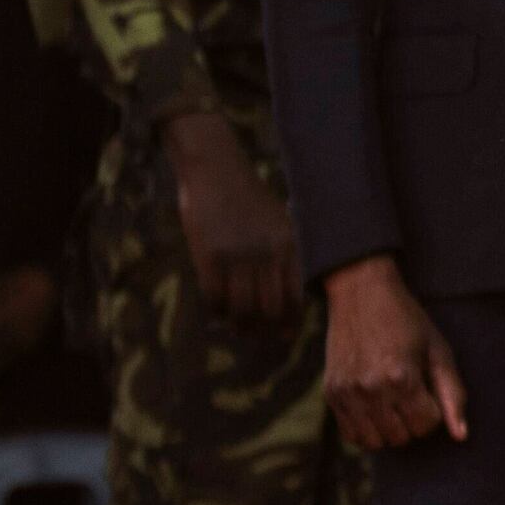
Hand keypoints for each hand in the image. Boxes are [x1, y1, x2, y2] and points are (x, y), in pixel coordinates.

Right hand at [166, 112, 302, 326]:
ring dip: (239, 325)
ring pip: (241, 308)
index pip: (295, 296)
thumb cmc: (248, 196)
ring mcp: (237, 255)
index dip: (290, 322)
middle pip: (269, 309)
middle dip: (263, 330)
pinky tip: (218, 313)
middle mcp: (267, 254)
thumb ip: (285, 254)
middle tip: (255, 336)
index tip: (284, 336)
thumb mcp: (279, 222)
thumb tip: (286, 293)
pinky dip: (217, 310)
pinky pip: (214, 296)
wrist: (216, 168)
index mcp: (289, 246)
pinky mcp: (209, 255)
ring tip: (236, 330)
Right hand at [322, 256, 468, 449]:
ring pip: (375, 442)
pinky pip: (351, 435)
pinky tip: (375, 409)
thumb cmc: (407, 321)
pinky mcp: (331, 394)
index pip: (426, 425)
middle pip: (402, 437)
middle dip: (413, 422)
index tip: (428, 390)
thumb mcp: (438, 351)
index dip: (433, 411)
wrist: (361, 293)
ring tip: (394, 404)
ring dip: (390, 430)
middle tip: (412, 395)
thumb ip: (452, 394)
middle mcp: (370, 389)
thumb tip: (461, 436)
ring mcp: (347, 393)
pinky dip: (366, 430)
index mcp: (401, 377)